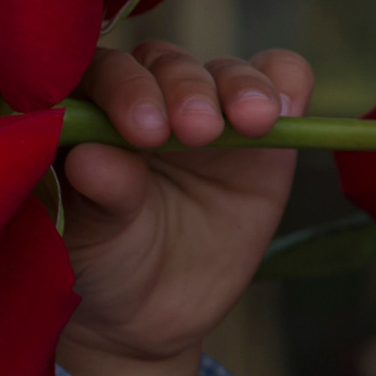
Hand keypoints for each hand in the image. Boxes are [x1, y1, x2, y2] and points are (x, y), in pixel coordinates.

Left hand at [54, 42, 313, 375]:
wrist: (145, 312)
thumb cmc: (101, 262)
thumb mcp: (92, 237)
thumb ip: (100, 194)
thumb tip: (91, 156)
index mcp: (88, 107)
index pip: (103, 72)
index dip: (125, 90)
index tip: (142, 132)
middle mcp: (145, 93)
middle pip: (165, 64)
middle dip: (183, 90)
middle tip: (195, 132)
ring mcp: (205, 108)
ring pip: (224, 71)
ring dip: (239, 87)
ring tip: (248, 123)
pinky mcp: (261, 131)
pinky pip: (280, 79)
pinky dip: (286, 82)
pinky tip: (286, 108)